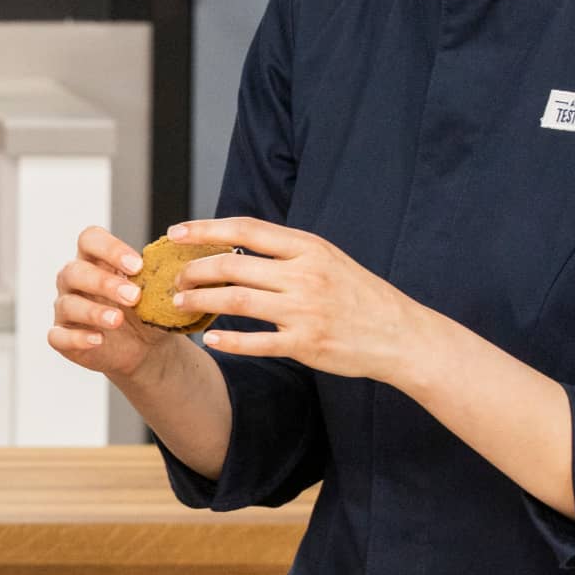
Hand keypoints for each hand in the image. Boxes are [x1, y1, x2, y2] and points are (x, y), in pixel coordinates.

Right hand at [47, 225, 171, 378]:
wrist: (144, 347)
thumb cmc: (145, 310)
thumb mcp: (155, 292)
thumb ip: (159, 279)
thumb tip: (179, 270)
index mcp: (94, 260)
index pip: (89, 239)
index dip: (110, 248)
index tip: (137, 266)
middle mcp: (74, 280)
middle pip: (74, 270)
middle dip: (104, 282)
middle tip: (134, 297)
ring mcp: (65, 308)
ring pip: (67, 304)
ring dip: (93, 311)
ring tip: (118, 320)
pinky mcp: (63, 337)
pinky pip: (58, 336)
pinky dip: (77, 338)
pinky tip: (98, 339)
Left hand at [168, 218, 434, 383]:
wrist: (400, 335)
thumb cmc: (359, 294)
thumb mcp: (328, 259)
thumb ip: (288, 251)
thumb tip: (237, 241)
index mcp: (309, 248)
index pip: (246, 230)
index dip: (206, 230)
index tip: (176, 233)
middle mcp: (305, 275)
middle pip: (233, 267)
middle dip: (194, 270)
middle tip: (174, 277)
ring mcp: (305, 311)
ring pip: (236, 301)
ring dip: (200, 302)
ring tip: (179, 303)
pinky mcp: (306, 345)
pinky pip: (256, 342)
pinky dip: (228, 341)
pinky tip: (210, 339)